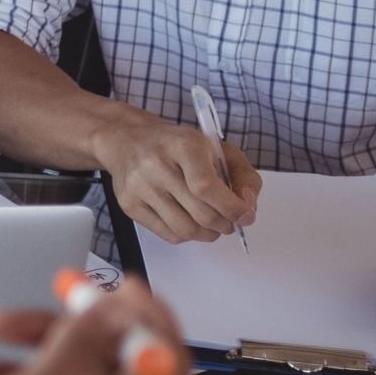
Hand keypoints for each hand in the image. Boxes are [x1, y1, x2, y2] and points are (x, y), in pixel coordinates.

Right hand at [101, 113, 260, 243]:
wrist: (128, 140)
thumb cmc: (178, 146)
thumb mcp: (219, 149)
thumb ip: (244, 177)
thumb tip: (247, 208)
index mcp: (183, 145)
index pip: (206, 186)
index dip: (231, 207)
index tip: (245, 216)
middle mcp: (156, 164)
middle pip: (201, 213)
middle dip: (226, 224)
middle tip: (230, 221)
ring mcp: (139, 186)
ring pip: (185, 230)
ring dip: (207, 233)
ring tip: (211, 224)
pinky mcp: (129, 204)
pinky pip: (168, 234)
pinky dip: (186, 234)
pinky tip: (189, 220)